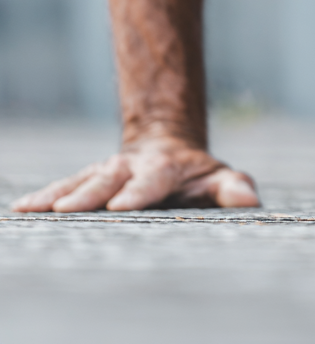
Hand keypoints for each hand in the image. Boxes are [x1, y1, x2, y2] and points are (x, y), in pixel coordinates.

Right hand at [9, 137, 259, 212]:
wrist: (166, 146)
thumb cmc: (196, 175)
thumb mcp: (219, 178)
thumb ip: (232, 187)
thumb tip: (250, 200)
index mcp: (164, 168)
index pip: (152, 180)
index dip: (138, 191)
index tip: (121, 203)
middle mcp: (130, 167)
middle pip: (108, 179)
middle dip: (88, 193)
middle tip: (68, 208)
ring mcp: (107, 170)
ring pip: (81, 180)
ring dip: (58, 194)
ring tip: (35, 207)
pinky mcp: (89, 177)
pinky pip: (64, 186)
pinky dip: (44, 196)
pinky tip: (23, 208)